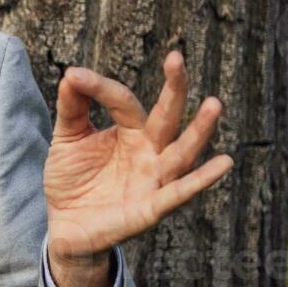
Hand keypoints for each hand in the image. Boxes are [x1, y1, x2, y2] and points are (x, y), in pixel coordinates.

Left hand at [43, 50, 232, 286]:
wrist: (65, 226)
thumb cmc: (72, 179)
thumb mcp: (67, 139)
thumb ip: (72, 108)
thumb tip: (72, 74)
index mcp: (130, 132)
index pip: (124, 102)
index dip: (100, 88)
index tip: (75, 75)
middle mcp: (149, 152)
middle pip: (167, 118)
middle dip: (174, 90)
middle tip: (176, 60)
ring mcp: (153, 179)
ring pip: (181, 153)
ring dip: (198, 131)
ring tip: (214, 105)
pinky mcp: (151, 208)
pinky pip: (178, 193)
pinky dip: (199, 181)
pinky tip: (222, 163)